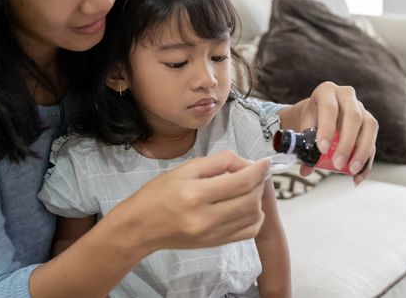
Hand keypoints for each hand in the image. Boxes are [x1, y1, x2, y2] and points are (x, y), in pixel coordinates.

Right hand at [116, 150, 269, 251]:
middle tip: (256, 172)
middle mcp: (206, 218)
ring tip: (250, 187)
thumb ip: (218, 162)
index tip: (265, 161)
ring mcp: (212, 234)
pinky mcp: (215, 244)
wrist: (140, 227)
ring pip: (253, 216)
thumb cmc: (158, 193)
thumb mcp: (185, 169)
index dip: (259, 169)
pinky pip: (248, 232)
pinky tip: (248, 206)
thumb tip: (246, 163)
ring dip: (258, 199)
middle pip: (250, 199)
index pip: (241, 181)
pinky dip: (255, 218)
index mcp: (196, 194)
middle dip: (259, 182)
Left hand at [279, 82, 377, 184]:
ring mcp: (362, 107)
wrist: (320, 112)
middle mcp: (347, 95)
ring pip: (369, 127)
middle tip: (337, 164)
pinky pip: (373, 141)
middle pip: (353, 117)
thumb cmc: (312, 118)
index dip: (327, 128)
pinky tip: (358, 176)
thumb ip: (304, 146)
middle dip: (346, 143)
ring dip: (362, 152)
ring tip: (352, 171)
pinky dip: (367, 161)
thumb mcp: (304, 126)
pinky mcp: (370, 122)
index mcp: (326, 91)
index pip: (329, 108)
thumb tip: (306, 170)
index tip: (323, 149)